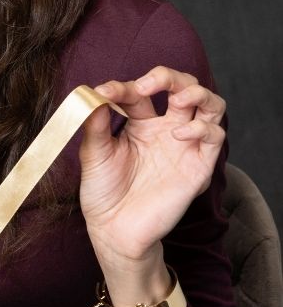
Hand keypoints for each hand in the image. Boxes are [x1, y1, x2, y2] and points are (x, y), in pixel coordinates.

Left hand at [79, 66, 225, 269]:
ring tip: (178, 98)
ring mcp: (184, 145)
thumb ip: (94, 124)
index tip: (103, 92)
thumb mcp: (93, 154)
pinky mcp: (198, 164)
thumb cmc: (103, 192)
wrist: (114, 230)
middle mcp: (165, 128)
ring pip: (209, 105)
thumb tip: (93, 94)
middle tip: (146, 85)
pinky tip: (177, 134)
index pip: (139, 92)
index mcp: (139, 122)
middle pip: (182, 86)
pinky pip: (213, 136)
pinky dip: (200, 128)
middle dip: (168, 77)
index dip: (123, 86)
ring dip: (197, 92)